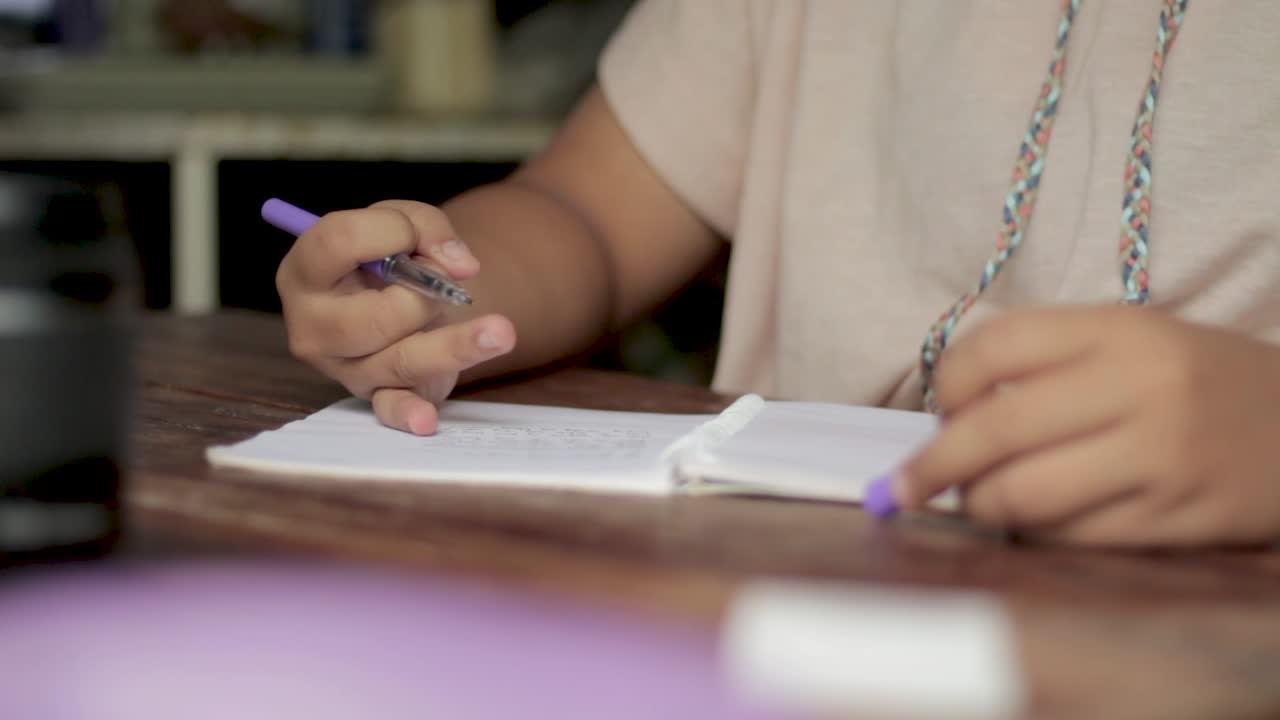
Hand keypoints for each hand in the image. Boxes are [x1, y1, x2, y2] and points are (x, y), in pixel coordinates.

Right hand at [276, 200, 515, 434]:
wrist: (400, 296)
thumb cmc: (388, 256)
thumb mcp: (400, 222)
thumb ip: (426, 227)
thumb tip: (460, 266)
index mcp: (304, 272)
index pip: (337, 243)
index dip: (387, 230)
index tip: (413, 233)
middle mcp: (314, 327)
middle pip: (374, 316)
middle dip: (423, 293)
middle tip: (442, 283)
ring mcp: (344, 367)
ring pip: (401, 359)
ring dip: (455, 345)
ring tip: (501, 332)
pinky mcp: (376, 393)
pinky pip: (390, 408)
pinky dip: (408, 414)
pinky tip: (426, 420)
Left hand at [895, 305, 1279, 546]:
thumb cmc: (1194, 381)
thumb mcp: (1129, 341)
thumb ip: (1045, 366)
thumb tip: (944, 419)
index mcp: (1118, 329)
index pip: (995, 347)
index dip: (946, 384)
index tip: (936, 411)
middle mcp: (1139, 387)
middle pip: (997, 429)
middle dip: (933, 465)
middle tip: (902, 487)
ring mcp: (1162, 457)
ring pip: (1027, 495)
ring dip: (981, 506)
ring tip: (977, 502)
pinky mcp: (1178, 519)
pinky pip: (1073, 538)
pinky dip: (1036, 536)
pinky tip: (1034, 524)